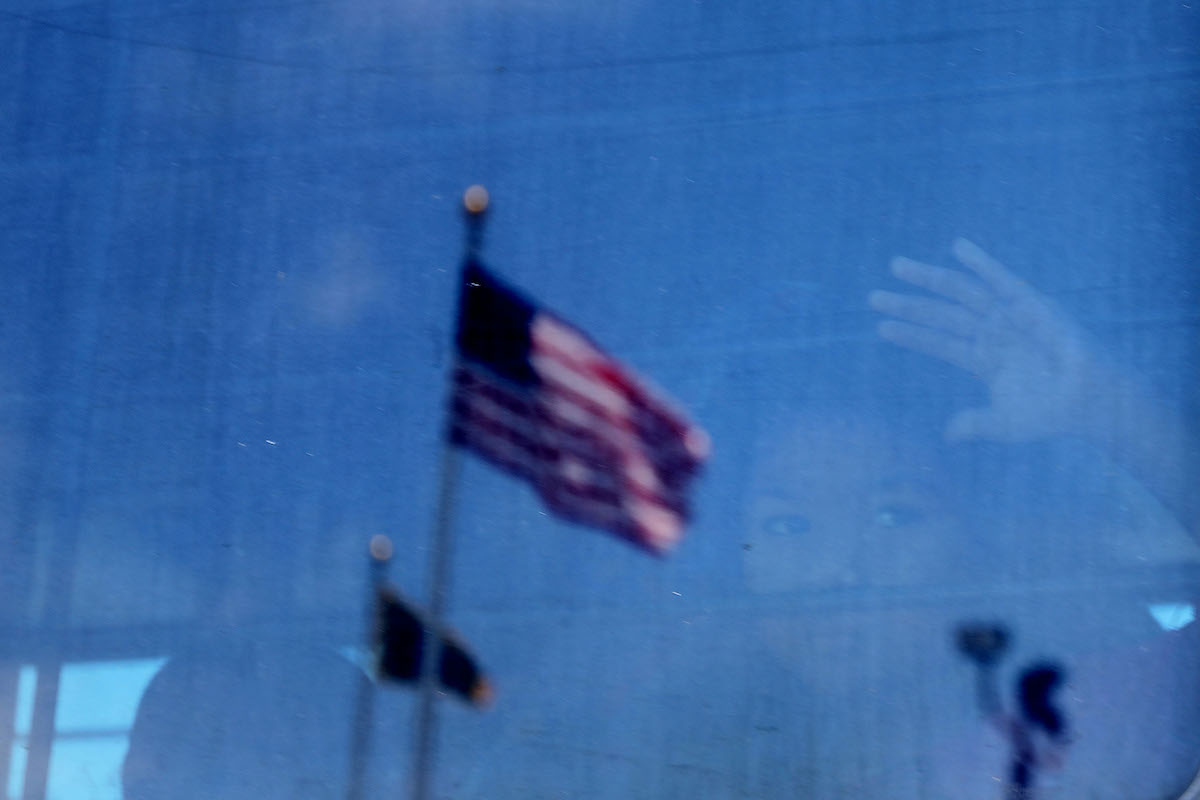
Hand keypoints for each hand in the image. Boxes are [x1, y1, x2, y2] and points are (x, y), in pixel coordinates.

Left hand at [868, 238, 1111, 442]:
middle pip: (940, 315)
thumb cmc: (1052, 414)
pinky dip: (981, 262)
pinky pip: (1002, 279)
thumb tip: (947, 435)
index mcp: (982, 359)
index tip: (880, 326)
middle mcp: (990, 334)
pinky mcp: (1031, 305)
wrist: (1091, 402)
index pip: (937, 343)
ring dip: (929, 279)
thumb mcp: (1005, 423)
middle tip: (872, 297)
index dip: (910, 334)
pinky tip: (957, 247)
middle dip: (907, 304)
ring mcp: (1008, 317)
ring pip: (960, 294)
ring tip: (896, 267)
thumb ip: (975, 424)